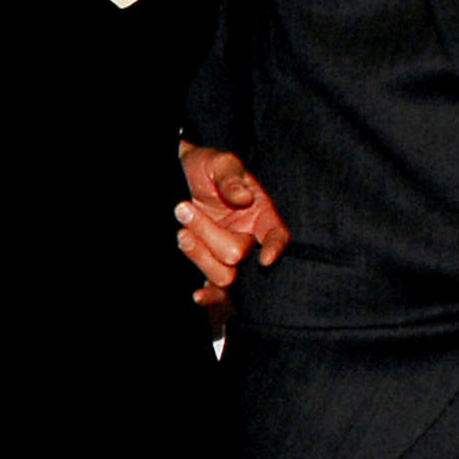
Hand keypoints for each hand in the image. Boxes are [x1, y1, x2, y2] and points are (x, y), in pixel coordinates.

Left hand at [177, 143, 290, 302]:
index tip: (265, 258)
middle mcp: (249, 239)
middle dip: (209, 234)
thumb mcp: (220, 162)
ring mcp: (229, 256)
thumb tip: (243, 199)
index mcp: (261, 215)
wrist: (180, 174)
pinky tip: (197, 295)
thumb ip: (231, 177)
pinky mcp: (210, 267)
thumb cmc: (206, 167)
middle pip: (238, 255)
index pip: (277, 235)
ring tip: (182, 231)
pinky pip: (215, 291)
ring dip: (199, 254)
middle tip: (184, 208)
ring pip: (224, 275)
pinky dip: (209, 296)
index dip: (275, 247)